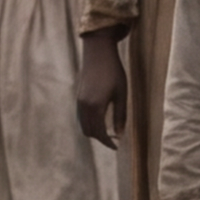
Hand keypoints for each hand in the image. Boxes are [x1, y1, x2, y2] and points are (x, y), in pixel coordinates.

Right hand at [72, 32, 131, 148]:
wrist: (97, 53)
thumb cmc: (113, 72)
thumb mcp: (121, 94)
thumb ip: (120, 115)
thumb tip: (120, 133)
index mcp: (95, 107)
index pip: (100, 133)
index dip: (108, 142)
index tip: (116, 146)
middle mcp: (84, 106)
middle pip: (89, 132)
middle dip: (100, 138)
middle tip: (113, 138)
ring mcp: (79, 102)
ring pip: (83, 125)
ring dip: (93, 131)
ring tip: (107, 130)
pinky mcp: (78, 97)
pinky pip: (81, 117)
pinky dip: (88, 123)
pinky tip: (99, 119)